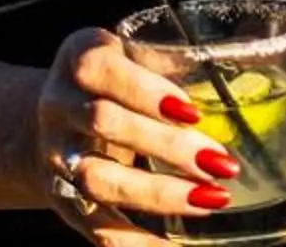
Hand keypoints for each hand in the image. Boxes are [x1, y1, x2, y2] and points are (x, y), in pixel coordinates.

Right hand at [32, 26, 242, 242]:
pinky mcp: (64, 197)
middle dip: (166, 144)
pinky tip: (175, 244)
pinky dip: (137, 241)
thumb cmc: (111, 82)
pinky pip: (96, 227)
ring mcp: (57, 155)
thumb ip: (167, 64)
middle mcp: (58, 105)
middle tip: (220, 161)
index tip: (192, 112)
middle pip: (104, 123)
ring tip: (210, 199)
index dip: (145, 91)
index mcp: (79, 58)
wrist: (48, 120)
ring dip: (158, 193)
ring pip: (98, 178)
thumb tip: (237, 83)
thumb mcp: (129, 56)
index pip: (102, 69)